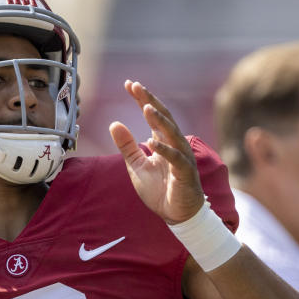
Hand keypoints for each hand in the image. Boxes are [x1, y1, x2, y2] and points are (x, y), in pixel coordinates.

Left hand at [108, 80, 203, 223]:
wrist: (176, 214)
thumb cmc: (159, 190)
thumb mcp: (136, 166)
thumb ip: (126, 146)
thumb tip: (114, 123)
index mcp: (163, 141)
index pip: (152, 115)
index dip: (142, 98)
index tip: (129, 84)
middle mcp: (174, 144)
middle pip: (163, 117)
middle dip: (150, 101)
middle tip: (137, 86)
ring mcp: (181, 157)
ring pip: (171, 134)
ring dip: (158, 120)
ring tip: (145, 107)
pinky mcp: (185, 172)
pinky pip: (175, 158)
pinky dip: (164, 150)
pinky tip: (152, 142)